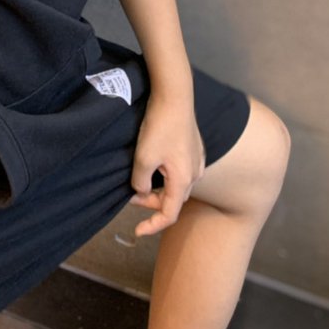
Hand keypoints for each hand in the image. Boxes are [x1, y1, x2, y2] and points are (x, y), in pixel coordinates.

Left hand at [129, 94, 204, 236]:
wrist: (175, 96)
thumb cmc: (160, 127)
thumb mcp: (143, 158)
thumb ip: (141, 182)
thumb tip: (142, 192)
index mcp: (183, 180)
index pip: (169, 214)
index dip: (153, 226)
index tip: (137, 231)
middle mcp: (195, 174)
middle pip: (173, 200)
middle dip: (152, 203)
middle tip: (131, 195)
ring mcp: (197, 161)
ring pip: (177, 185)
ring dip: (159, 189)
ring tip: (140, 182)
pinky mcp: (195, 149)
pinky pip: (181, 172)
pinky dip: (166, 177)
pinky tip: (155, 167)